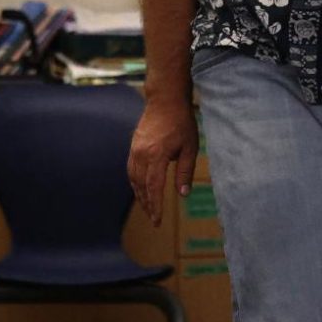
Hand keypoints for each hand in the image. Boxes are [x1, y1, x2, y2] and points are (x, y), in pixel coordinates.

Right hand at [127, 99, 198, 226]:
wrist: (165, 100)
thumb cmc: (181, 122)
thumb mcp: (190, 147)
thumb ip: (185, 171)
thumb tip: (183, 194)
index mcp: (157, 155)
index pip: (154, 187)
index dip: (156, 206)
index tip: (157, 221)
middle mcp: (142, 154)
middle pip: (142, 186)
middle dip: (147, 204)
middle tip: (154, 219)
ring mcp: (135, 150)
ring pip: (134, 179)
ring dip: (140, 195)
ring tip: (147, 207)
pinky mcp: (133, 146)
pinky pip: (131, 169)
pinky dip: (135, 183)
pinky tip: (141, 189)